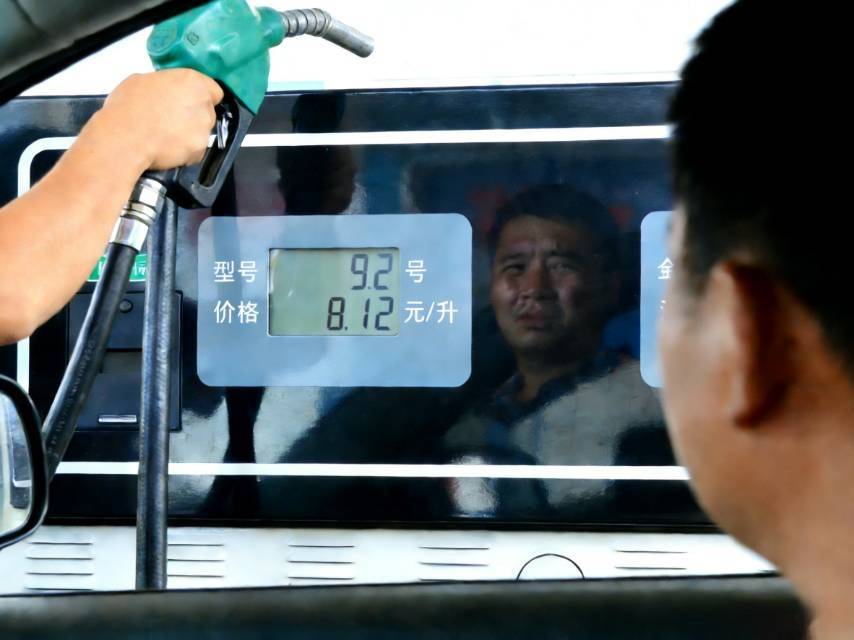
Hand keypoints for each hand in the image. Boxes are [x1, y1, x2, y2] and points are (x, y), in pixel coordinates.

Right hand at [91, 69, 223, 170]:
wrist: (125, 137)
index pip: (214, 90)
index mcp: (192, 81)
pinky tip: (168, 146)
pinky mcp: (199, 149)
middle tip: (172, 118)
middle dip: (193, 116)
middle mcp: (202, 104)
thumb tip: (164, 90)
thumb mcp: (142, 80)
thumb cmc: (129, 108)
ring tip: (166, 133)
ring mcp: (203, 128)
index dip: (202, 97)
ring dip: (189, 134)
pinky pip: (196, 151)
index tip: (192, 102)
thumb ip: (165, 84)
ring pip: (202, 132)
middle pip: (207, 112)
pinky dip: (185, 151)